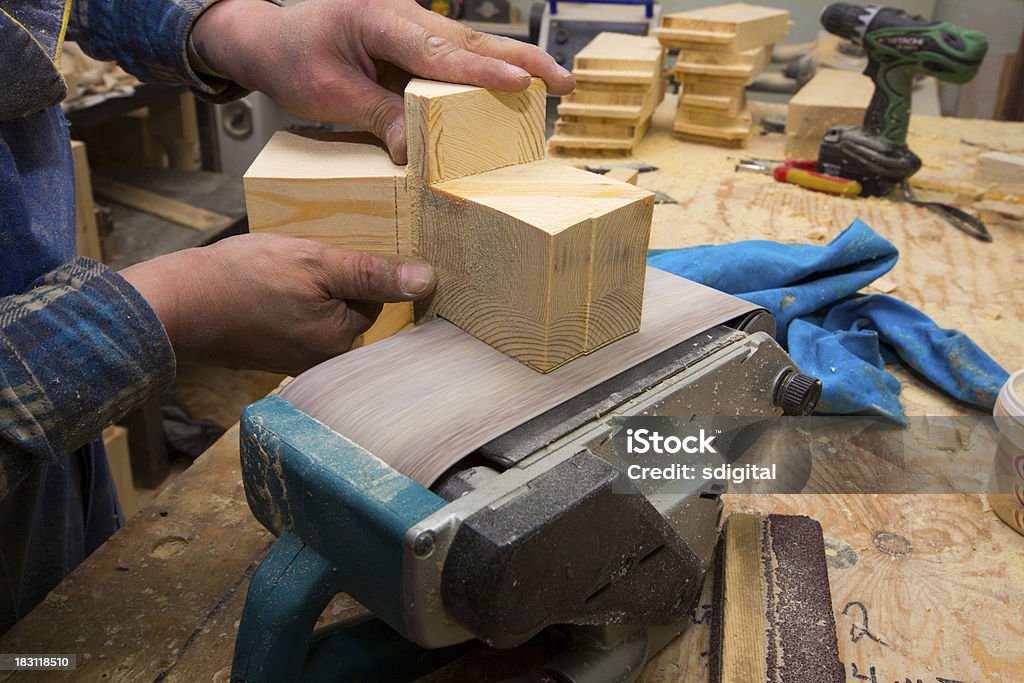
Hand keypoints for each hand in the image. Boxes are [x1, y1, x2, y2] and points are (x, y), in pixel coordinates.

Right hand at [120, 233, 435, 374]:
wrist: (176, 303)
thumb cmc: (242, 279)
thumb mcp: (316, 262)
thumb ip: (372, 272)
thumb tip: (427, 279)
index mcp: (341, 342)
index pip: (375, 300)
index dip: (353, 270)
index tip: (326, 258)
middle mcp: (323, 362)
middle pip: (350, 310)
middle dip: (330, 284)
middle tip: (295, 267)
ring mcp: (296, 362)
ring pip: (322, 316)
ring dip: (308, 294)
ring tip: (277, 279)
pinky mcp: (272, 357)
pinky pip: (296, 326)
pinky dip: (286, 307)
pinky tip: (264, 294)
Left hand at [191, 0, 574, 161]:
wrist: (272, 39)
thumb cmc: (293, 57)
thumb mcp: (329, 94)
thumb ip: (376, 117)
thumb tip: (415, 155)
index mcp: (377, 18)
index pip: (438, 49)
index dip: (482, 70)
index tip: (519, 82)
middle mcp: (403, 16)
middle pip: (470, 39)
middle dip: (521, 59)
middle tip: (562, 81)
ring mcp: (411, 27)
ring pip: (470, 46)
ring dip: (512, 65)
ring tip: (553, 85)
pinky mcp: (414, 44)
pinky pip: (456, 60)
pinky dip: (486, 73)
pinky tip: (514, 89)